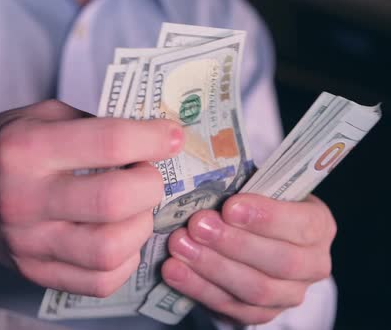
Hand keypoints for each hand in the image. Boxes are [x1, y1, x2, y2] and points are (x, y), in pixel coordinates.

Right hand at [0, 100, 183, 296]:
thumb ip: (89, 121)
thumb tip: (148, 132)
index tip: (171, 136)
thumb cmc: (0, 148)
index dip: (152, 138)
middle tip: (148, 174)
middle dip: (150, 184)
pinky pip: (100, 281)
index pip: (107, 143)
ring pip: (110, 249)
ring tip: (135, 208)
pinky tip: (120, 236)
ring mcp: (30, 244)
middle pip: (114, 202)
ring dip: (140, 225)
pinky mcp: (36, 272)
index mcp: (25, 150)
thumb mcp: (36, 116)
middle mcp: (25, 200)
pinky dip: (125, 259)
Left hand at [162, 193, 335, 324]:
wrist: (254, 235)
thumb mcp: (259, 187)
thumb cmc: (254, 203)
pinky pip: (231, 307)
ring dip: (212, 266)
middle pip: (279, 261)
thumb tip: (206, 179)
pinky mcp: (262, 314)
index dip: (266, 217)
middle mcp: (312, 264)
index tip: (229, 206)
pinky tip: (174, 270)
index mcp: (318, 225)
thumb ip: (243, 186)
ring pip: (255, 289)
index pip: (302, 225)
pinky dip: (198, 288)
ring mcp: (289, 294)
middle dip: (233, 243)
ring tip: (180, 246)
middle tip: (197, 225)